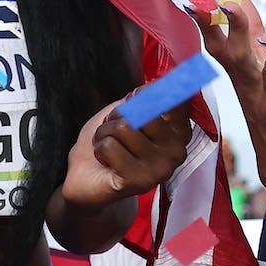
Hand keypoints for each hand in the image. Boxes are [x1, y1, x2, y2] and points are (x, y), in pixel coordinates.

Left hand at [61, 96, 194, 209]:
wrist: (85, 177)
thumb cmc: (110, 141)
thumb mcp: (128, 111)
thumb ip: (146, 98)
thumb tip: (160, 82)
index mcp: (179, 132)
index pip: (174, 97)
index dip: (145, 94)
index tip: (134, 101)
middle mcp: (177, 151)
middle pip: (144, 110)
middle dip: (118, 116)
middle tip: (115, 131)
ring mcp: (161, 169)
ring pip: (125, 127)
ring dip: (105, 133)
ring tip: (108, 147)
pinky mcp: (141, 182)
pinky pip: (111, 146)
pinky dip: (100, 149)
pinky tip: (105, 162)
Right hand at [197, 0, 265, 190]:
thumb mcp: (255, 73)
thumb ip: (249, 36)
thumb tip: (238, 0)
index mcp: (241, 77)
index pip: (220, 47)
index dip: (209, 24)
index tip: (198, 0)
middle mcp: (252, 89)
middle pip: (238, 57)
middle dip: (234, 30)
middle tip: (227, 4)